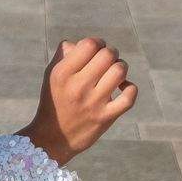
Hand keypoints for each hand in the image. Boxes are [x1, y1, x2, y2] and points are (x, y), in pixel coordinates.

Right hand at [21, 38, 137, 165]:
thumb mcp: (51, 75)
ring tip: (115, 72)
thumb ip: (65, 54)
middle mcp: (78, 86)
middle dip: (111, 53)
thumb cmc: (54, 101)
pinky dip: (130, 88)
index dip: (97, 42)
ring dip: (120, 67)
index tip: (96, 50)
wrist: (53, 138)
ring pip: (119, 71)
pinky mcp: (106, 117)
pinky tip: (123, 88)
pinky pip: (129, 96)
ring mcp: (93, 103)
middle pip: (107, 55)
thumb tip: (84, 43)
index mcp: (63, 73)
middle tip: (107, 60)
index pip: (89, 45)